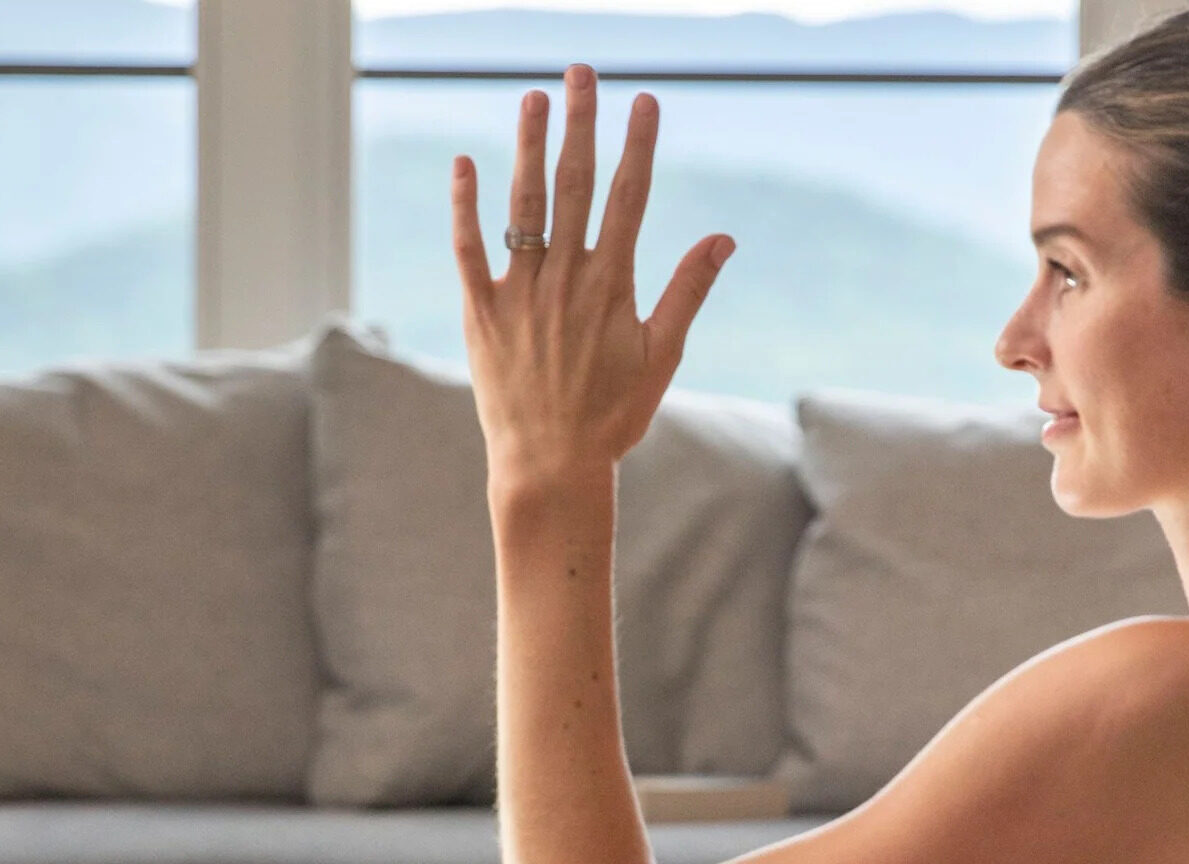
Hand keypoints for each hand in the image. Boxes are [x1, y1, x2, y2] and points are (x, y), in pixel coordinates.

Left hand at [451, 64, 734, 494]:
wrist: (549, 466)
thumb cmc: (610, 418)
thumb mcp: (660, 356)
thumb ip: (688, 292)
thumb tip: (723, 240)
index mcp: (612, 285)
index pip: (628, 198)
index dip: (637, 145)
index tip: (644, 100)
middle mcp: (565, 279)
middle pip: (574, 184)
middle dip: (580, 124)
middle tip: (581, 72)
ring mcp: (521, 293)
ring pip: (523, 204)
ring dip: (528, 146)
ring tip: (533, 98)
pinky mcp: (483, 314)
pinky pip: (468, 250)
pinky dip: (464, 206)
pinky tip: (464, 163)